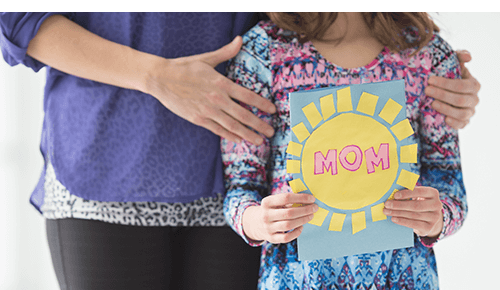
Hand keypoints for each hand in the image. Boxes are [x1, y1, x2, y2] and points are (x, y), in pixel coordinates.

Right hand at [145, 36, 275, 144]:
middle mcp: (217, 98)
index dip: (263, 104)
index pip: (248, 96)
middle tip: (271, 131)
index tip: (273, 110)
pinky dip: (229, 136)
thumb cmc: (184, 67)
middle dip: (260, 124)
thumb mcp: (207, 59)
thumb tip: (240, 40)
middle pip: (244, 115)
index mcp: (221, 83)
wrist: (160, 78)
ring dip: (247, 134)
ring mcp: (207, 110)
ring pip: (232, 126)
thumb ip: (226, 52)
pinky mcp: (198, 119)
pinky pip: (217, 129)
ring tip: (259, 141)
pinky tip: (238, 140)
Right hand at [242, 192, 317, 243]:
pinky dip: (296, 232)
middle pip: (289, 213)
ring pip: (288, 225)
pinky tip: (301, 227)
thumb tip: (308, 199)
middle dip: (305, 210)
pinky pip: (286, 237)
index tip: (312, 198)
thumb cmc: (272, 209)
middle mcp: (266, 215)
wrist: (256, 223)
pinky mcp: (271, 238)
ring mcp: (268, 228)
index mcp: (267, 202)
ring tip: (310, 216)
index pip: (285, 198)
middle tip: (314, 208)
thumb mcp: (275, 202)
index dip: (301, 198)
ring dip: (303, 220)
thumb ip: (288, 200)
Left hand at [383, 187, 443, 237]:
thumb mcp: (416, 196)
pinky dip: (402, 221)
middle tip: (387, 204)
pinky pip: (414, 224)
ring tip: (387, 211)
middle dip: (399, 205)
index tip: (395, 195)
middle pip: (416, 205)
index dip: (407, 194)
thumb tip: (392, 191)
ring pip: (413, 215)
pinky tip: (393, 219)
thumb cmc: (418, 202)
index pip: (419, 192)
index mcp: (433, 193)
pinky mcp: (429, 227)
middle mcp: (436, 205)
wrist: (428, 219)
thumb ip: (408, 192)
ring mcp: (434, 217)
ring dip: (398, 213)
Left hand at [426, 50, 479, 128]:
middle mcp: (474, 99)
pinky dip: (454, 123)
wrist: (442, 93)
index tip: (430, 80)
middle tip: (427, 90)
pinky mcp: (464, 122)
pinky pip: (462, 125)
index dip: (445, 83)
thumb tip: (469, 57)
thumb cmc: (448, 77)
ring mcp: (470, 111)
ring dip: (445, 109)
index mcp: (473, 85)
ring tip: (432, 104)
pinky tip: (444, 119)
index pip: (462, 85)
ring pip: (462, 113)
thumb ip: (459, 57)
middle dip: (442, 95)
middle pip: (460, 99)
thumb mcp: (453, 65)